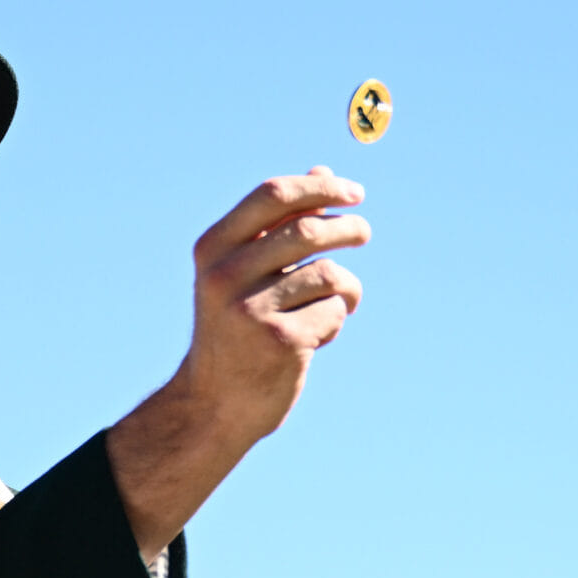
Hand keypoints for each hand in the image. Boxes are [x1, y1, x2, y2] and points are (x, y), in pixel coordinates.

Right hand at [107, 168, 368, 553]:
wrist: (214, 404)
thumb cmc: (236, 330)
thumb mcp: (245, 272)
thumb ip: (280, 226)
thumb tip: (322, 173)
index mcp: (213, 248)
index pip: (273, 196)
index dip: (319, 188)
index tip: (353, 192)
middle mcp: (226, 274)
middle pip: (307, 231)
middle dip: (346, 227)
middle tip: (364, 231)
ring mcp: (252, 309)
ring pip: (327, 273)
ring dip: (346, 285)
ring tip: (344, 299)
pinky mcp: (281, 341)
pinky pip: (333, 311)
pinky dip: (337, 320)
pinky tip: (319, 337)